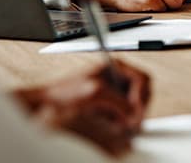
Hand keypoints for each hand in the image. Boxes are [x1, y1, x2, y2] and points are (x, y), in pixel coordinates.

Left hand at [14, 60, 150, 156]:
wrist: (47, 103)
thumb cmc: (64, 92)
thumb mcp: (95, 92)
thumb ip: (118, 101)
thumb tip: (133, 112)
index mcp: (116, 66)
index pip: (143, 79)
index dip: (142, 96)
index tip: (136, 110)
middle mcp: (117, 77)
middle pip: (143, 92)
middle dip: (138, 108)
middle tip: (131, 122)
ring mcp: (114, 90)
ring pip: (135, 105)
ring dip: (130, 116)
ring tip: (119, 124)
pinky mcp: (110, 104)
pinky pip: (126, 114)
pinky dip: (123, 121)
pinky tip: (113, 124)